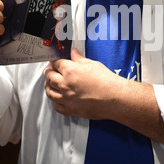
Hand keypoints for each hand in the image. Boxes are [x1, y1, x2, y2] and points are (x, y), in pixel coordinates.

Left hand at [44, 48, 163, 145]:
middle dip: (48, 72)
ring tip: (50, 83)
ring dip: (48, 86)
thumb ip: (79, 59)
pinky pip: (56, 106)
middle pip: (50, 77)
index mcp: (70, 71)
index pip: (57, 64)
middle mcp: (65, 85)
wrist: (115, 98)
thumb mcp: (93, 64)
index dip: (54, 61)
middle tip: (49, 70)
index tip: (54, 62)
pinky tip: (57, 98)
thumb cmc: (106, 81)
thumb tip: (73, 53)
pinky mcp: (71, 110)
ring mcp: (67, 99)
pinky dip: (55, 101)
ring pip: (50, 92)